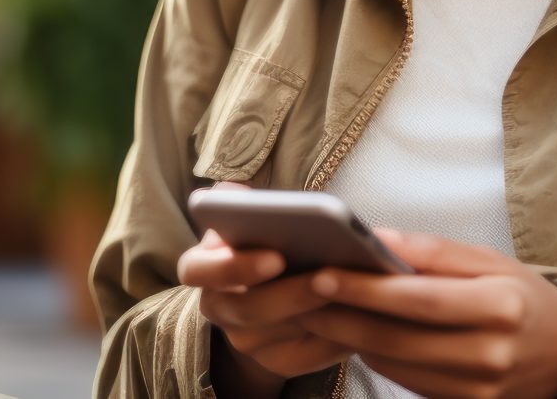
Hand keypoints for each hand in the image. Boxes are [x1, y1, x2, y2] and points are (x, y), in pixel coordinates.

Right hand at [177, 183, 354, 385]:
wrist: (269, 289)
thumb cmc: (262, 239)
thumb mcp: (247, 215)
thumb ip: (242, 202)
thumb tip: (242, 194)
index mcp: (202, 267)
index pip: (196, 271)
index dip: (231, 266)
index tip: (275, 256)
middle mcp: (217, 307)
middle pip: (246, 309)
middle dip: (290, 293)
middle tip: (327, 274)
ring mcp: (245, 341)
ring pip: (279, 336)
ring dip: (318, 315)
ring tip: (354, 293)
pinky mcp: (275, 363)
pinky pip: (305, 358)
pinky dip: (333, 340)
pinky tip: (359, 319)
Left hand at [292, 226, 556, 398]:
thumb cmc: (519, 295)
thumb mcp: (489, 260)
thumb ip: (432, 250)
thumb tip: (375, 236)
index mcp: (500, 306)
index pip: (419, 299)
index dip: (366, 289)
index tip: (321, 271)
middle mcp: (490, 354)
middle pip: (397, 338)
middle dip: (341, 316)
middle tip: (299, 293)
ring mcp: (477, 390)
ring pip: (393, 365)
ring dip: (347, 338)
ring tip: (312, 309)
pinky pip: (404, 382)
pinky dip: (373, 356)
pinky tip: (351, 333)